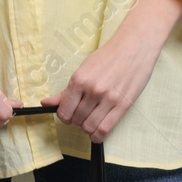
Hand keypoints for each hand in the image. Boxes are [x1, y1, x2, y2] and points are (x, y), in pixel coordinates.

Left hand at [40, 0, 181, 142]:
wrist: (135, 46)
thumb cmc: (109, 57)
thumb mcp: (83, 69)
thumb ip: (66, 90)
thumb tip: (46, 103)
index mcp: (79, 80)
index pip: (64, 111)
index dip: (64, 116)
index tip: (69, 114)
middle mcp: (93, 90)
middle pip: (76, 120)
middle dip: (77, 120)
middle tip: (83, 113)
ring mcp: (108, 99)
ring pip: (89, 127)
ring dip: (87, 128)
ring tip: (91, 119)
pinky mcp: (123, 105)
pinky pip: (105, 130)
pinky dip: (98, 135)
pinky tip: (98, 131)